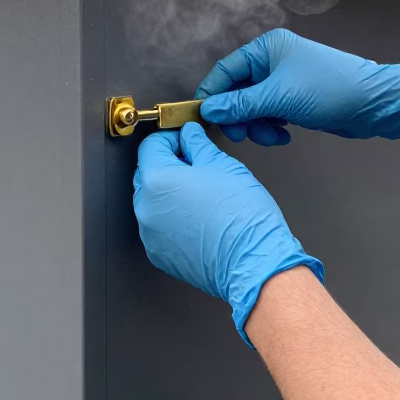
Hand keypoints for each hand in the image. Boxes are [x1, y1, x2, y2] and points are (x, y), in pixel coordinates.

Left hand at [132, 122, 323, 344]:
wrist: (253, 263)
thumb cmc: (243, 219)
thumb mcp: (223, 166)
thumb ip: (198, 145)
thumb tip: (190, 136)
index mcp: (157, 180)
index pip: (151, 146)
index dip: (170, 138)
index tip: (185, 140)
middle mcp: (146, 208)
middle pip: (148, 173)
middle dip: (169, 164)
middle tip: (197, 165)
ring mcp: (150, 234)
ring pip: (152, 202)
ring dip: (170, 193)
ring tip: (201, 194)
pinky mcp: (159, 254)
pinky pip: (159, 227)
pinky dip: (172, 219)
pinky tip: (198, 217)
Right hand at [196, 29, 399, 145]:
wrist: (373, 105)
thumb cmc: (333, 89)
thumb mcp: (279, 97)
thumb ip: (240, 104)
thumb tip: (209, 109)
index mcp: (268, 48)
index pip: (226, 69)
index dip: (213, 94)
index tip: (204, 116)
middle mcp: (273, 61)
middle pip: (237, 91)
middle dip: (238, 116)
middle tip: (241, 134)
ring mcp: (283, 81)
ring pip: (252, 107)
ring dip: (257, 126)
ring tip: (272, 136)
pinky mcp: (293, 99)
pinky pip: (268, 115)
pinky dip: (271, 128)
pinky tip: (284, 134)